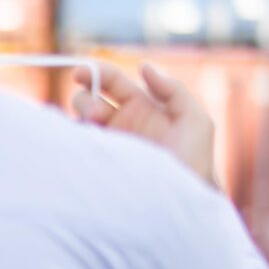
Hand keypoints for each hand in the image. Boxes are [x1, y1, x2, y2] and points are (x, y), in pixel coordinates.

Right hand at [71, 60, 217, 187]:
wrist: (178, 201)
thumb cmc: (193, 162)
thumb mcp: (195, 121)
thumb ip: (174, 90)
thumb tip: (144, 67)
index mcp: (142, 107)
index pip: (112, 81)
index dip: (95, 72)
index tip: (80, 73)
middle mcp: (120, 122)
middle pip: (89, 97)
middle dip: (86, 97)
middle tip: (98, 113)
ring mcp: (106, 142)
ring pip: (79, 118)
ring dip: (82, 115)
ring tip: (95, 125)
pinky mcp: (95, 161)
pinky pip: (76, 143)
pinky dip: (73, 135)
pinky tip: (86, 139)